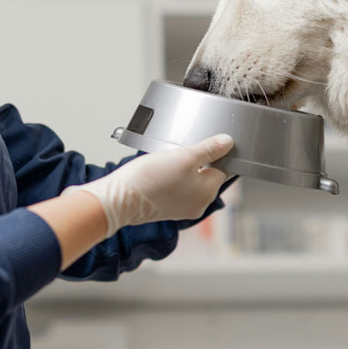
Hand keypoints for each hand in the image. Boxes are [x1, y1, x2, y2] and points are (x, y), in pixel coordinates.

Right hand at [68, 134, 233, 237]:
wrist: (119, 199)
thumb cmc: (150, 179)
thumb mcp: (184, 156)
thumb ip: (209, 149)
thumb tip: (228, 143)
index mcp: (208, 192)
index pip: (225, 168)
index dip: (219, 152)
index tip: (211, 141)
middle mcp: (198, 203)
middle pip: (208, 174)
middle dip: (198, 159)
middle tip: (183, 148)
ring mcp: (182, 207)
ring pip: (191, 180)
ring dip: (184, 168)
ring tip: (168, 159)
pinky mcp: (166, 207)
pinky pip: (176, 187)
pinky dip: (172, 177)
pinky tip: (159, 170)